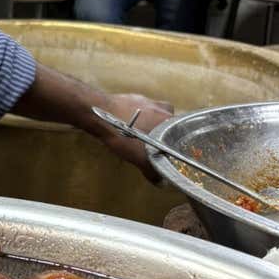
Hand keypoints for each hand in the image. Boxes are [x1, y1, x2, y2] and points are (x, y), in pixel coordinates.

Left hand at [11, 67, 172, 183]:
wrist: (97, 112)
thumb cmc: (124, 133)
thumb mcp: (139, 157)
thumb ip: (153, 169)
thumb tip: (161, 182)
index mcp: (167, 117)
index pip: (181, 128)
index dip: (176, 138)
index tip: (170, 147)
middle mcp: (158, 105)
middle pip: (166, 119)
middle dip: (161, 129)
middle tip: (153, 142)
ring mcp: (142, 99)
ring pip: (151, 112)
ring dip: (146, 122)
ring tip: (137, 136)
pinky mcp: (126, 97)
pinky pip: (135, 109)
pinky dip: (132, 117)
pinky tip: (124, 127)